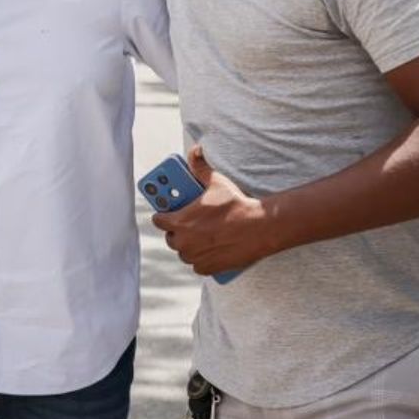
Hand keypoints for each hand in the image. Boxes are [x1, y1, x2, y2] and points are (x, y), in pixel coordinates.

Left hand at [149, 145, 284, 277]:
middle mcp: (183, 242)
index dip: (162, 215)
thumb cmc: (237, 204)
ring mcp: (195, 257)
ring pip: (184, 253)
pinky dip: (201, 260)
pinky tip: (209, 250)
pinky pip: (197, 265)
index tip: (167, 212)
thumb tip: (195, 150)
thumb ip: (200, 168)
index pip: (158, 220)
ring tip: (200, 236)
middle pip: (171, 238)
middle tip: (187, 223)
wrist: (260, 227)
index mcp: (179, 222)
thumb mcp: (216, 182)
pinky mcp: (208, 267)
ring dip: (188, 246)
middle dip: (176, 231)